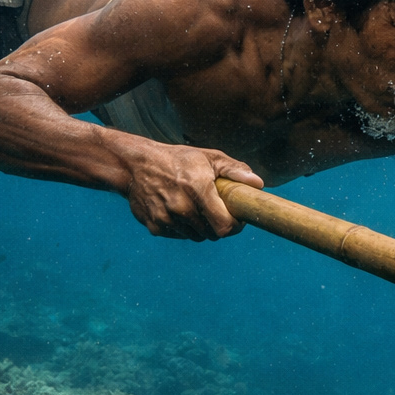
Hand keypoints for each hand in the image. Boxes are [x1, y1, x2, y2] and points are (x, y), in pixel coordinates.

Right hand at [123, 144, 263, 240]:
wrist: (136, 165)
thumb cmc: (178, 159)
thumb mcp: (208, 157)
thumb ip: (235, 170)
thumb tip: (258, 184)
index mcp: (198, 189)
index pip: (225, 226)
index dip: (235, 226)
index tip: (236, 218)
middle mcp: (181, 207)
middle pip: (212, 234)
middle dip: (219, 225)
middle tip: (216, 210)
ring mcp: (166, 219)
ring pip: (196, 236)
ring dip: (201, 227)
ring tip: (195, 207)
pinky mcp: (155, 227)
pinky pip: (179, 235)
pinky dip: (183, 227)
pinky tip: (178, 209)